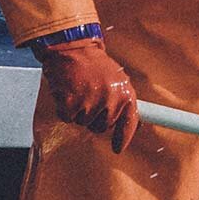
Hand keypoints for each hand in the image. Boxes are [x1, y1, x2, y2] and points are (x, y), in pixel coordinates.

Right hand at [40, 38, 137, 152]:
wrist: (73, 50)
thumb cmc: (96, 66)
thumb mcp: (118, 81)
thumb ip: (124, 102)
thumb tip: (133, 126)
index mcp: (126, 95)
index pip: (128, 123)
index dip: (123, 138)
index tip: (117, 149)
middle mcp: (111, 101)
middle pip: (101, 127)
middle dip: (95, 117)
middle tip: (90, 96)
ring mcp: (90, 104)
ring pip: (83, 123)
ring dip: (79, 111)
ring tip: (80, 90)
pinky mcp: (70, 105)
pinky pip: (67, 118)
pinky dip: (65, 108)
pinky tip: (68, 92)